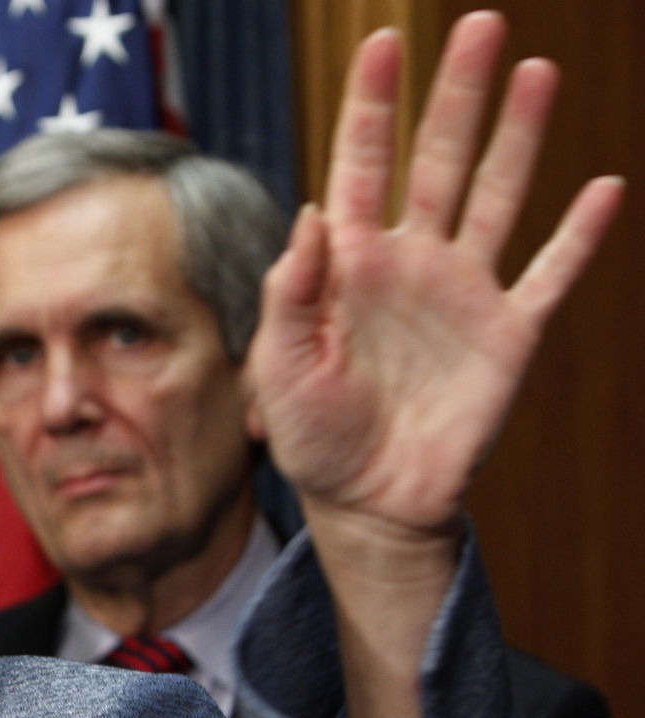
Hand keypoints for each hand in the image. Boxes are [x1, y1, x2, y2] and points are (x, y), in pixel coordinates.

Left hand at [246, 11, 622, 537]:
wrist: (368, 501)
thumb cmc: (311, 435)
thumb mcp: (280, 366)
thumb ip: (291, 292)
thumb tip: (312, 213)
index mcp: (349, 263)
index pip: (363, 165)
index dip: (373, 105)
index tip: (386, 42)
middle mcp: (412, 262)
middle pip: (441, 159)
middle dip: (459, 95)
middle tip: (483, 25)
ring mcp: (464, 292)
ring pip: (499, 195)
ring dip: (520, 136)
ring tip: (538, 71)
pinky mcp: (509, 334)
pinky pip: (552, 274)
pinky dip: (580, 235)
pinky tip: (606, 187)